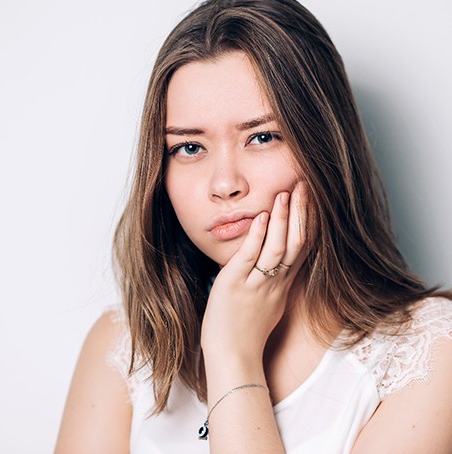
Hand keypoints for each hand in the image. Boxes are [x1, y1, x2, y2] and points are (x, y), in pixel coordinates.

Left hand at [200, 181, 308, 364]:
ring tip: (286, 193)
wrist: (233, 358)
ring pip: (278, 248)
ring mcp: (257, 284)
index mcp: (283, 285)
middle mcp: (276, 283)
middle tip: (305, 186)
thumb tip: (274, 266)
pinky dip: (258, 236)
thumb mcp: (269, 305)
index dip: (309, 223)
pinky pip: (250, 257)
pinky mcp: (235, 285)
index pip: (303, 249)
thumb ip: (273, 283)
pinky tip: (262, 217)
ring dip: (283, 219)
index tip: (311, 201)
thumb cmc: (246, 332)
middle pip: (297, 243)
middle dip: (302, 213)